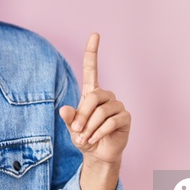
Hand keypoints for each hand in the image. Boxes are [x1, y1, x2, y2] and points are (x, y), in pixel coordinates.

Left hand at [59, 33, 129, 165]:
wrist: (98, 154)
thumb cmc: (84, 137)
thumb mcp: (72, 129)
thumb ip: (69, 119)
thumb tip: (64, 109)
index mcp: (91, 93)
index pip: (92, 68)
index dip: (92, 52)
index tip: (95, 34)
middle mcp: (106, 96)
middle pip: (94, 96)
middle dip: (83, 115)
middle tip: (76, 131)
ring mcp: (117, 106)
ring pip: (101, 111)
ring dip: (90, 127)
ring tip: (84, 139)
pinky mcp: (126, 117)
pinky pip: (111, 122)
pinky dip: (99, 132)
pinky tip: (94, 140)